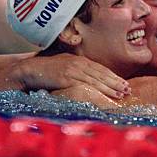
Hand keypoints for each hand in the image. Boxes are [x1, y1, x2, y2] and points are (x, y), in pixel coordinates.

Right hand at [11, 53, 130, 98]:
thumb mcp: (63, 68)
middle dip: (116, 82)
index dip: (113, 77)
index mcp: (78, 60)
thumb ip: (75, 72)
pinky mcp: (66, 77)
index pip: (100, 69)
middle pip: (102, 74)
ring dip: (110, 88)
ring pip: (96, 80)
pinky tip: (105, 96)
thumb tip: (86, 81)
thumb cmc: (44, 71)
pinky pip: (85, 85)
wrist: (28, 70)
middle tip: (128, 90)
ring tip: (121, 94)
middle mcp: (78, 63)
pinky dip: (97, 91)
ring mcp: (73, 70)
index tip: (123, 83)